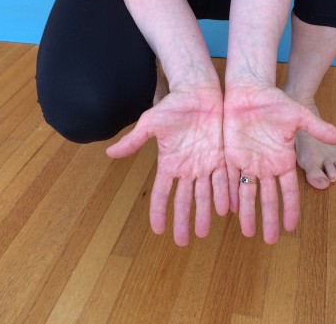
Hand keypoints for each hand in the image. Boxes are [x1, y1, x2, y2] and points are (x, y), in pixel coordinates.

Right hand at [106, 86, 228, 245]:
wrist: (198, 92)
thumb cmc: (173, 106)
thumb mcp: (150, 124)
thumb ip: (133, 141)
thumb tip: (109, 154)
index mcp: (169, 164)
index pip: (162, 193)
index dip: (159, 212)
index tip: (158, 231)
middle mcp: (187, 168)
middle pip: (184, 200)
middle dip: (183, 220)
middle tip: (183, 241)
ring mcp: (206, 164)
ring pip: (205, 194)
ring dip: (205, 213)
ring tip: (204, 231)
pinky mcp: (222, 156)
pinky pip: (224, 180)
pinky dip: (225, 195)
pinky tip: (226, 210)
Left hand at [223, 85, 335, 243]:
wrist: (249, 91)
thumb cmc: (274, 101)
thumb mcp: (299, 115)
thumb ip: (320, 128)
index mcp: (283, 159)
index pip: (288, 191)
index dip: (290, 209)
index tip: (292, 228)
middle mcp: (266, 166)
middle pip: (268, 198)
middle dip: (269, 219)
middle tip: (269, 241)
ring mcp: (247, 162)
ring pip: (247, 193)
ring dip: (248, 213)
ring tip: (248, 233)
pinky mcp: (230, 156)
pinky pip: (229, 180)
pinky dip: (229, 196)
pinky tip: (229, 212)